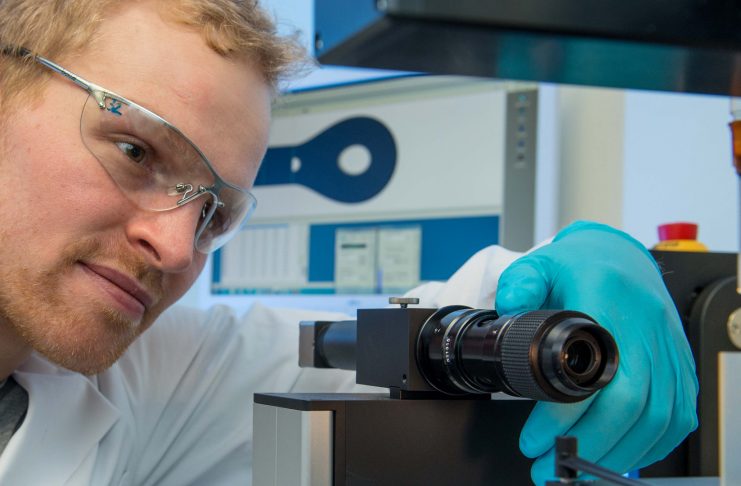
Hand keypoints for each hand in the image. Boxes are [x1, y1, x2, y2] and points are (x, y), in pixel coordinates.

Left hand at [495, 221, 697, 484]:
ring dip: (617, 453)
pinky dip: (650, 445)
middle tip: (549, 467)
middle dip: (587, 445)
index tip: (534, 438)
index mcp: (607, 301)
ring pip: (657, 417)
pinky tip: (619, 455)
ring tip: (578, 470)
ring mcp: (667, 349)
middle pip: (630, 403)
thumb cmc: (579, 267)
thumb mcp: (539, 265)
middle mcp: (644, 328)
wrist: (621, 258)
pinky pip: (678, 416)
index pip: (590, 369)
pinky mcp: (680, 365)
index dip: (563, 414)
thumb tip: (507, 310)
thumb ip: (518, 284)